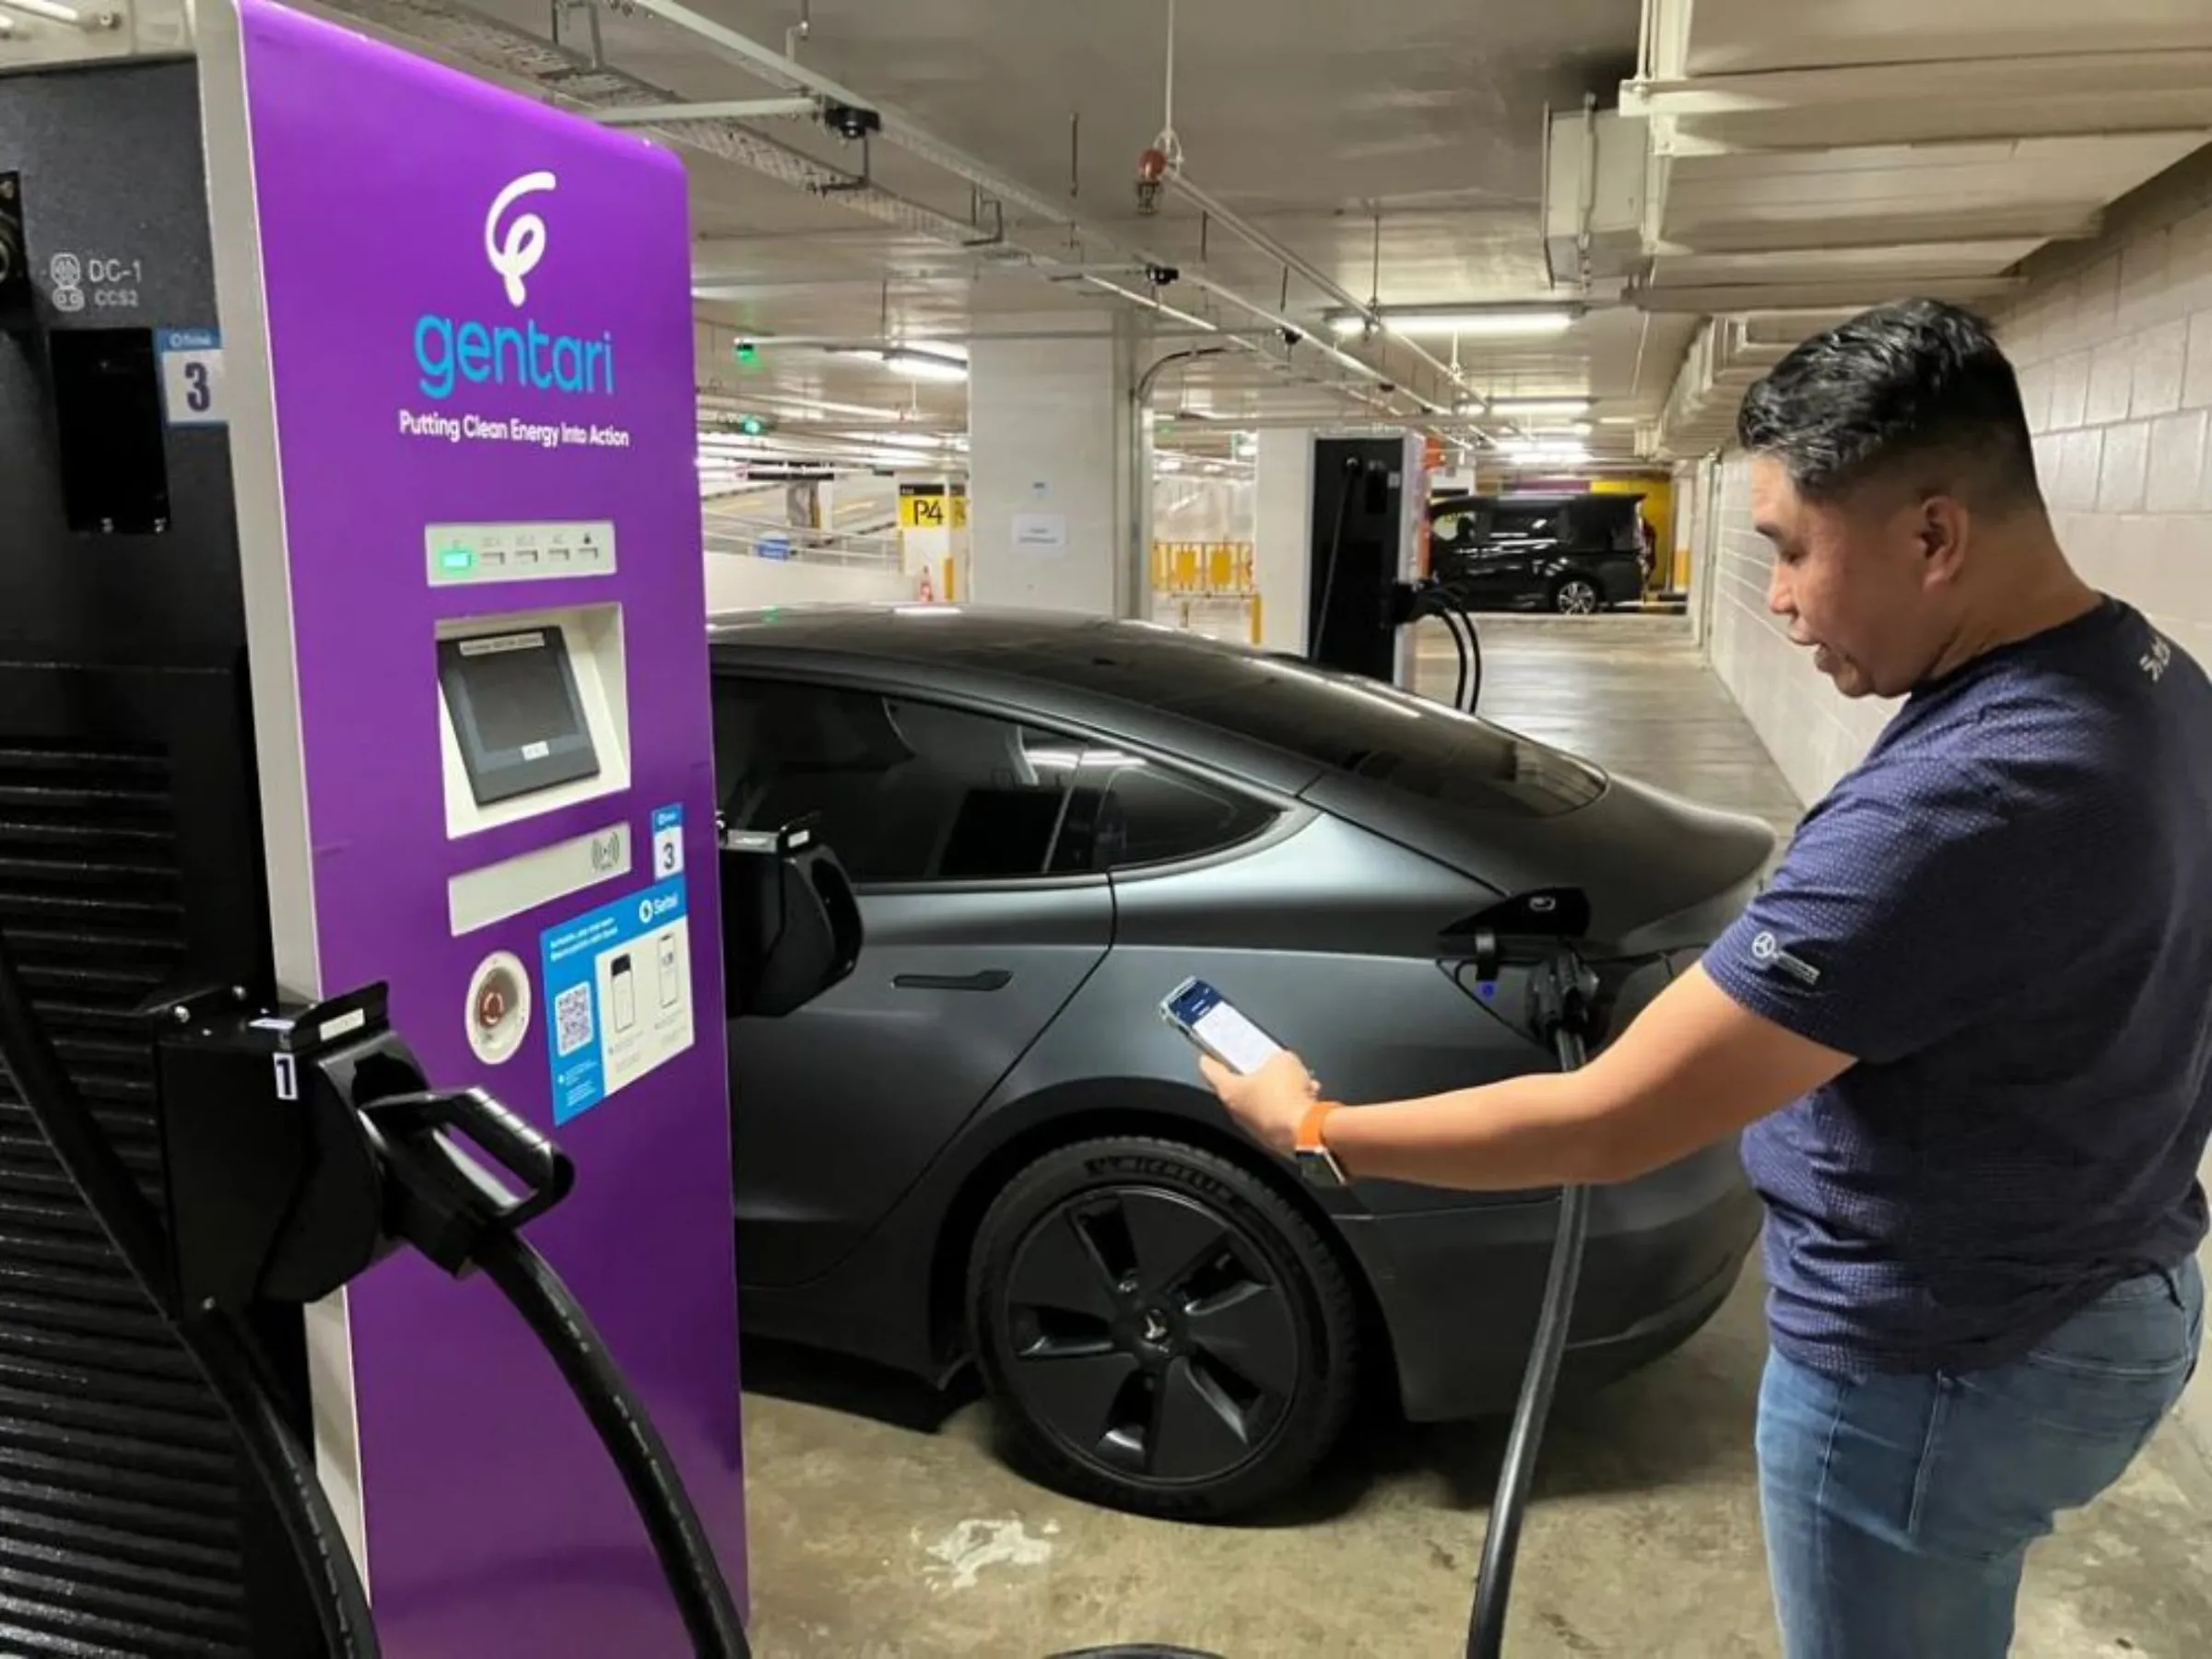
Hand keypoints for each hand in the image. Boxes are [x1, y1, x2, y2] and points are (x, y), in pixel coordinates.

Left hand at [1197, 1049, 1320, 1155]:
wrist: (1306, 1131)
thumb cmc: (1287, 1099)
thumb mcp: (1283, 1060)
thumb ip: (1276, 1058)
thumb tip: (1281, 1061)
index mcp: (1229, 1090)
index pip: (1209, 1070)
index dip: (1210, 1058)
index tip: (1208, 1055)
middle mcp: (1237, 1111)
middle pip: (1238, 1086)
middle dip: (1252, 1074)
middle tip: (1262, 1063)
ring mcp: (1254, 1126)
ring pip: (1260, 1102)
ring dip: (1275, 1091)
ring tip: (1294, 1082)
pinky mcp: (1271, 1137)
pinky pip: (1277, 1115)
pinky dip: (1289, 1107)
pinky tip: (1305, 1098)